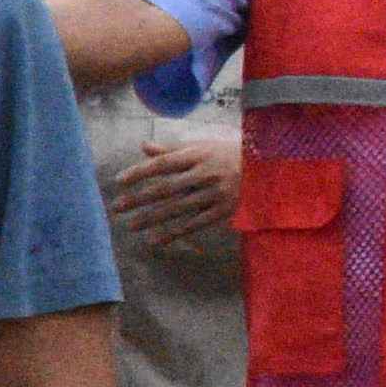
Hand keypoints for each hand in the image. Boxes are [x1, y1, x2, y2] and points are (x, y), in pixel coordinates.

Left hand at [102, 132, 238, 249]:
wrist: (269, 169)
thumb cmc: (229, 155)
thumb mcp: (204, 146)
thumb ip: (173, 150)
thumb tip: (144, 146)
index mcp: (199, 154)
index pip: (164, 164)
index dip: (140, 172)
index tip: (119, 181)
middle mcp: (206, 173)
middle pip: (166, 188)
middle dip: (139, 198)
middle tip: (116, 207)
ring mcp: (216, 193)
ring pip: (178, 208)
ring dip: (152, 218)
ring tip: (130, 225)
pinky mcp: (224, 211)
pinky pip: (194, 223)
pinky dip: (174, 232)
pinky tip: (155, 240)